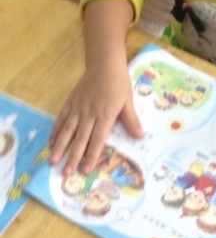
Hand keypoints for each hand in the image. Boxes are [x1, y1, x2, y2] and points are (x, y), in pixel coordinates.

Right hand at [49, 59, 142, 175]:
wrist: (104, 64)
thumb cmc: (119, 83)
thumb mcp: (128, 101)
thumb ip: (131, 120)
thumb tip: (140, 137)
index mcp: (105, 115)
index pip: (98, 139)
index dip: (92, 155)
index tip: (86, 169)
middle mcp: (89, 114)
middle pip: (80, 139)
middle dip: (73, 157)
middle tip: (66, 173)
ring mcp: (78, 108)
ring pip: (67, 131)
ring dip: (60, 147)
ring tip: (53, 161)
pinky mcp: (70, 102)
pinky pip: (62, 118)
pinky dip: (56, 130)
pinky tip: (51, 141)